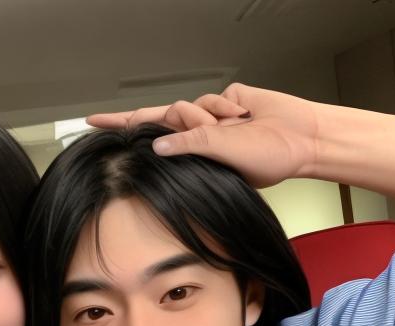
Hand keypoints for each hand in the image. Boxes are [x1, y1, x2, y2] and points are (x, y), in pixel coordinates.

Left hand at [86, 84, 321, 189]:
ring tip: (233, 130)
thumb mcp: (222, 156)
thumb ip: (191, 144)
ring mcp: (209, 117)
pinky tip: (242, 118)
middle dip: (175, 123)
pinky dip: (225, 108)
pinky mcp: (226, 99)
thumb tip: (157, 144)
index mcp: (189, 154)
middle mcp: (195, 135)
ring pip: (189, 107)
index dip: (120, 127)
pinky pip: (212, 98)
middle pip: (165, 119)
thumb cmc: (267, 157)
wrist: (301, 139)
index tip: (92, 122)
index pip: (146, 137)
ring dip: (209, 118)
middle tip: (187, 129)